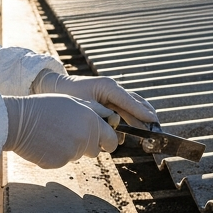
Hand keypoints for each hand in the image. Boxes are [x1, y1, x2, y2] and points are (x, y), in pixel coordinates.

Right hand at [3, 94, 118, 168]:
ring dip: (71, 148)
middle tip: (71, 134)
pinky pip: (63, 161)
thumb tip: (112, 119)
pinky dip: (57, 155)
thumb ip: (95, 112)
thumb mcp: (74, 101)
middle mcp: (85, 138)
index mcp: (91, 122)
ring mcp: (72, 152)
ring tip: (54, 134)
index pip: (111, 140)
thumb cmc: (45, 107)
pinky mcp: (58, 163)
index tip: (106, 143)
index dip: (109, 142)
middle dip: (88, 145)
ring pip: (78, 155)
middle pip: (95, 150)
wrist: (18, 120)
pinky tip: (45, 143)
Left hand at [33, 71, 156, 125]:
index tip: (153, 121)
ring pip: (132, 104)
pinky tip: (136, 126)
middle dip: (147, 114)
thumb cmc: (68, 94)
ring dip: (141, 116)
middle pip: (136, 101)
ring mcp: (112, 92)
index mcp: (108, 87)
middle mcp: (113, 88)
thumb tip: (115, 127)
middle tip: (156, 127)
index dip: (142, 112)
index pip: (130, 101)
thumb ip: (101, 115)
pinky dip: (132, 116)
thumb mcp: (85, 105)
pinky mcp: (109, 98)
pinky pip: (125, 107)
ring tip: (150, 127)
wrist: (56, 85)